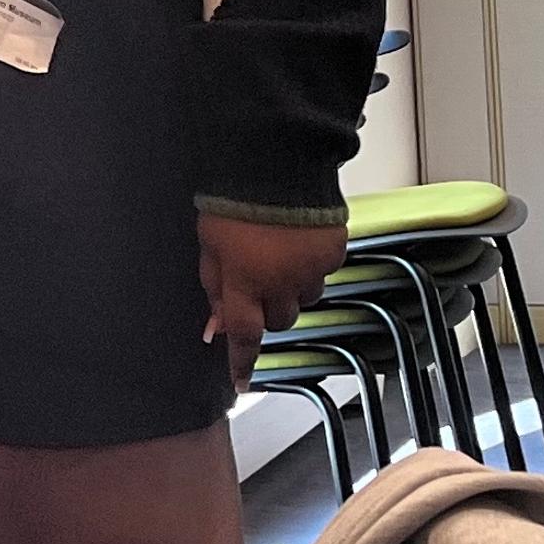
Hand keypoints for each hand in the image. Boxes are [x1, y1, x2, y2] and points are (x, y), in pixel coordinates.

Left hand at [198, 214, 345, 389]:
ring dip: (292, 289)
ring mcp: (310, 269)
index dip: (242, 361)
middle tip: (259, 282)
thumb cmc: (233, 199)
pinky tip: (299, 240)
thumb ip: (214, 286)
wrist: (275, 160)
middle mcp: (281, 282)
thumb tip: (216, 323)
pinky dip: (311, 265)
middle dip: (268, 310)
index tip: (241, 382)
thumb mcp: (210, 245)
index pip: (243, 335)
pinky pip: (323, 273)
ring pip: (304, 299)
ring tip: (280, 254)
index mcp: (245, 281)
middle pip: (280, 321)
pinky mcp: (333, 252)